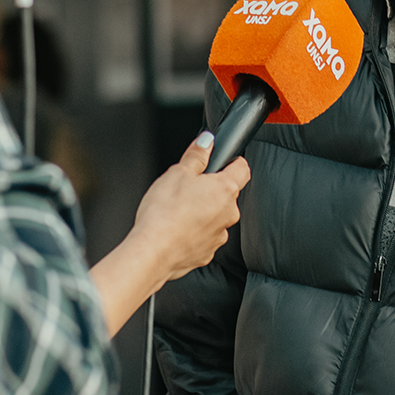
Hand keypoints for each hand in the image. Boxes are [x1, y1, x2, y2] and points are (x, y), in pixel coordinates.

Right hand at [88, 134, 250, 335]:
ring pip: (215, 217)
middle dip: (209, 189)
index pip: (242, 168)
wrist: (152, 252)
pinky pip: (204, 236)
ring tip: (177, 211)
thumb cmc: (164, 213)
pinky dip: (193, 232)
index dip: (232, 160)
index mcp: (225, 190)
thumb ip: (196, 155)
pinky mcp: (207, 253)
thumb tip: (207, 141)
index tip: (221, 159)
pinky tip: (176, 229)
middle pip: (226, 194)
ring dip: (202, 212)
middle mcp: (228, 214)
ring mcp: (219, 236)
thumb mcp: (177, 173)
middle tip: (186, 187)